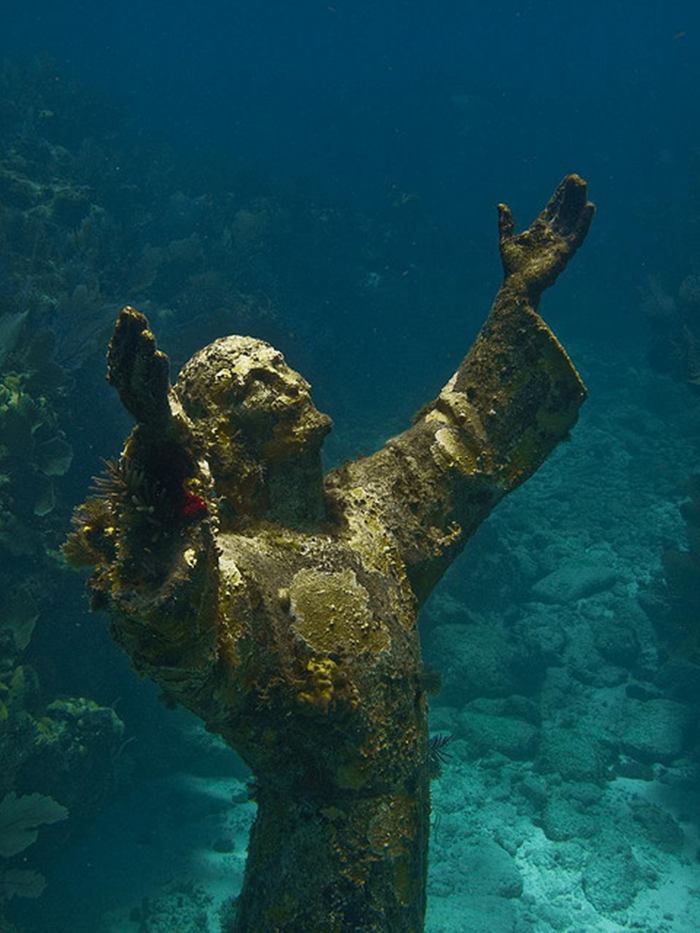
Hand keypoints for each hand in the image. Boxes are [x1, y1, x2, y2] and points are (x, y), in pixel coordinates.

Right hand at [107, 306, 171, 426]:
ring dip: (142, 354)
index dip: (122, 332)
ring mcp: (139, 403)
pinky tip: (160, 356)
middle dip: (129, 337)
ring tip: (148, 334)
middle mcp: (126, 391)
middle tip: (135, 316)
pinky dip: (157, 373)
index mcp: (121, 380)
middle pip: (124, 362)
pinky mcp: (156, 411)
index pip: (118, 352)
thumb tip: (135, 318)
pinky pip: (156, 391)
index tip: (127, 311)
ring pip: (138, 376)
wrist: (164, 432)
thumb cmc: (154, 398)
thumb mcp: (147, 372)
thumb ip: (141, 349)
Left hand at [497, 174, 593, 298]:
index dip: (560, 194)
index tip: (568, 179)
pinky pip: (578, 234)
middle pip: (565, 210)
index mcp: (539, 230)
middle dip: (571, 194)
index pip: (553, 208)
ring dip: (578, 202)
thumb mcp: (506, 241)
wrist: (518, 285)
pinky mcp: (566, 252)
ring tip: (583, 186)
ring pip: (572, 218)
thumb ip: (506, 223)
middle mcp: (552, 234)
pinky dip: (584, 221)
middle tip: (578, 178)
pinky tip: (589, 207)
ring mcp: (560, 242)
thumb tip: (501, 205)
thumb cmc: (513, 267)